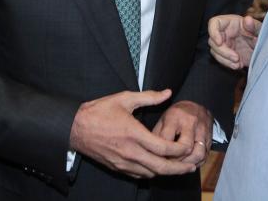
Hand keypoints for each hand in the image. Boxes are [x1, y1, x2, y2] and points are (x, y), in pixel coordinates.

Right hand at [69, 89, 195, 178]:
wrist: (75, 128)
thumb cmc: (99, 111)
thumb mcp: (125, 98)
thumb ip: (149, 97)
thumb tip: (168, 92)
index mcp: (134, 134)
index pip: (163, 148)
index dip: (179, 150)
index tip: (187, 147)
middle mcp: (130, 152)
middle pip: (160, 167)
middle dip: (179, 169)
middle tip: (192, 167)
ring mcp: (123, 162)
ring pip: (150, 174)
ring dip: (166, 172)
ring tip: (178, 167)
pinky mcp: (117, 167)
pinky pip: (139, 175)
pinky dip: (151, 172)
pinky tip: (158, 166)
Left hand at [153, 101, 212, 167]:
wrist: (196, 106)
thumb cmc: (176, 115)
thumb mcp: (163, 119)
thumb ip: (157, 135)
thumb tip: (150, 153)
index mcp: (175, 116)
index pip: (166, 139)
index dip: (160, 152)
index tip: (155, 158)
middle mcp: (191, 122)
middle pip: (186, 147)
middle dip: (176, 160)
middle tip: (168, 165)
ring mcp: (203, 130)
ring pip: (198, 153)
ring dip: (188, 164)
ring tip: (178, 167)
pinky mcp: (210, 138)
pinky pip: (205, 155)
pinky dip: (196, 163)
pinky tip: (187, 165)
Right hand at [208, 14, 261, 69]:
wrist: (262, 47)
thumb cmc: (259, 33)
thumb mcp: (259, 29)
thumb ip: (253, 25)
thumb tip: (248, 19)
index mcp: (229, 22)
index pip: (214, 23)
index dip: (213, 32)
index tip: (219, 42)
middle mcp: (223, 33)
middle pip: (212, 41)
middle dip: (223, 52)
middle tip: (236, 58)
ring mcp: (224, 44)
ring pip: (215, 52)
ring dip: (225, 60)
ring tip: (238, 63)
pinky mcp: (226, 54)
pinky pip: (222, 60)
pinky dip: (229, 64)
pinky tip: (238, 65)